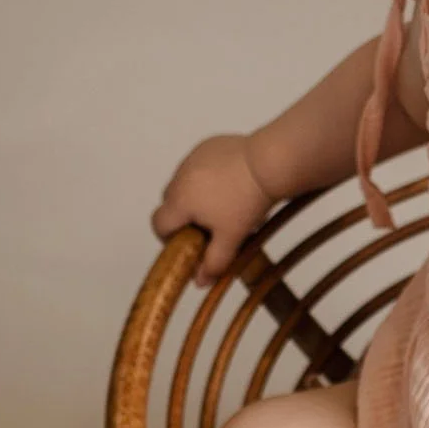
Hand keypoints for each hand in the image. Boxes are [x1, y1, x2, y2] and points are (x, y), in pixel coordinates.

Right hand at [150, 133, 276, 287]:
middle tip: (210, 226)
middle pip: (170, 203)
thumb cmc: (248, 201)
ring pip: (184, 183)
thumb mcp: (231, 237)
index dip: (169, 237)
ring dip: (194, 195)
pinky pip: (198, 165)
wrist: (269, 164)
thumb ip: (213, 262)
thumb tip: (199, 282)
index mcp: (179, 201)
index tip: (188, 243)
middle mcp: (180, 177)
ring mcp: (193, 158)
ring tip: (224, 203)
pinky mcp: (208, 146)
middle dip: (184, 216)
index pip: (159, 224)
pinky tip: (230, 183)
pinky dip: (206, 176)